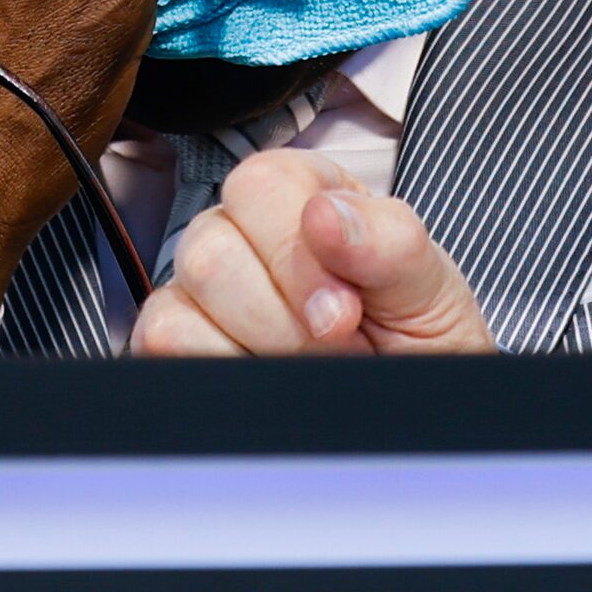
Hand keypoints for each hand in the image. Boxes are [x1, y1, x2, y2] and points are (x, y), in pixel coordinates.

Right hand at [130, 149, 494, 355]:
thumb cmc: (418, 336)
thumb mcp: (428, 287)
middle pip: (214, 247)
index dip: (299, 253)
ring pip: (186, 296)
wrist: (409, 404)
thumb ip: (390, 241)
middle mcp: (242, 227)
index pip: (262, 186)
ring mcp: (201, 283)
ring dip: (261, 345)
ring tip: (311, 363)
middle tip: (337, 344)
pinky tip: (268, 373)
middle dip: (284, 316)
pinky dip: (222, 365)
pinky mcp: (175, 334)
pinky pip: (162, 338)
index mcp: (303, 191)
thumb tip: (325, 218)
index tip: (347, 310)